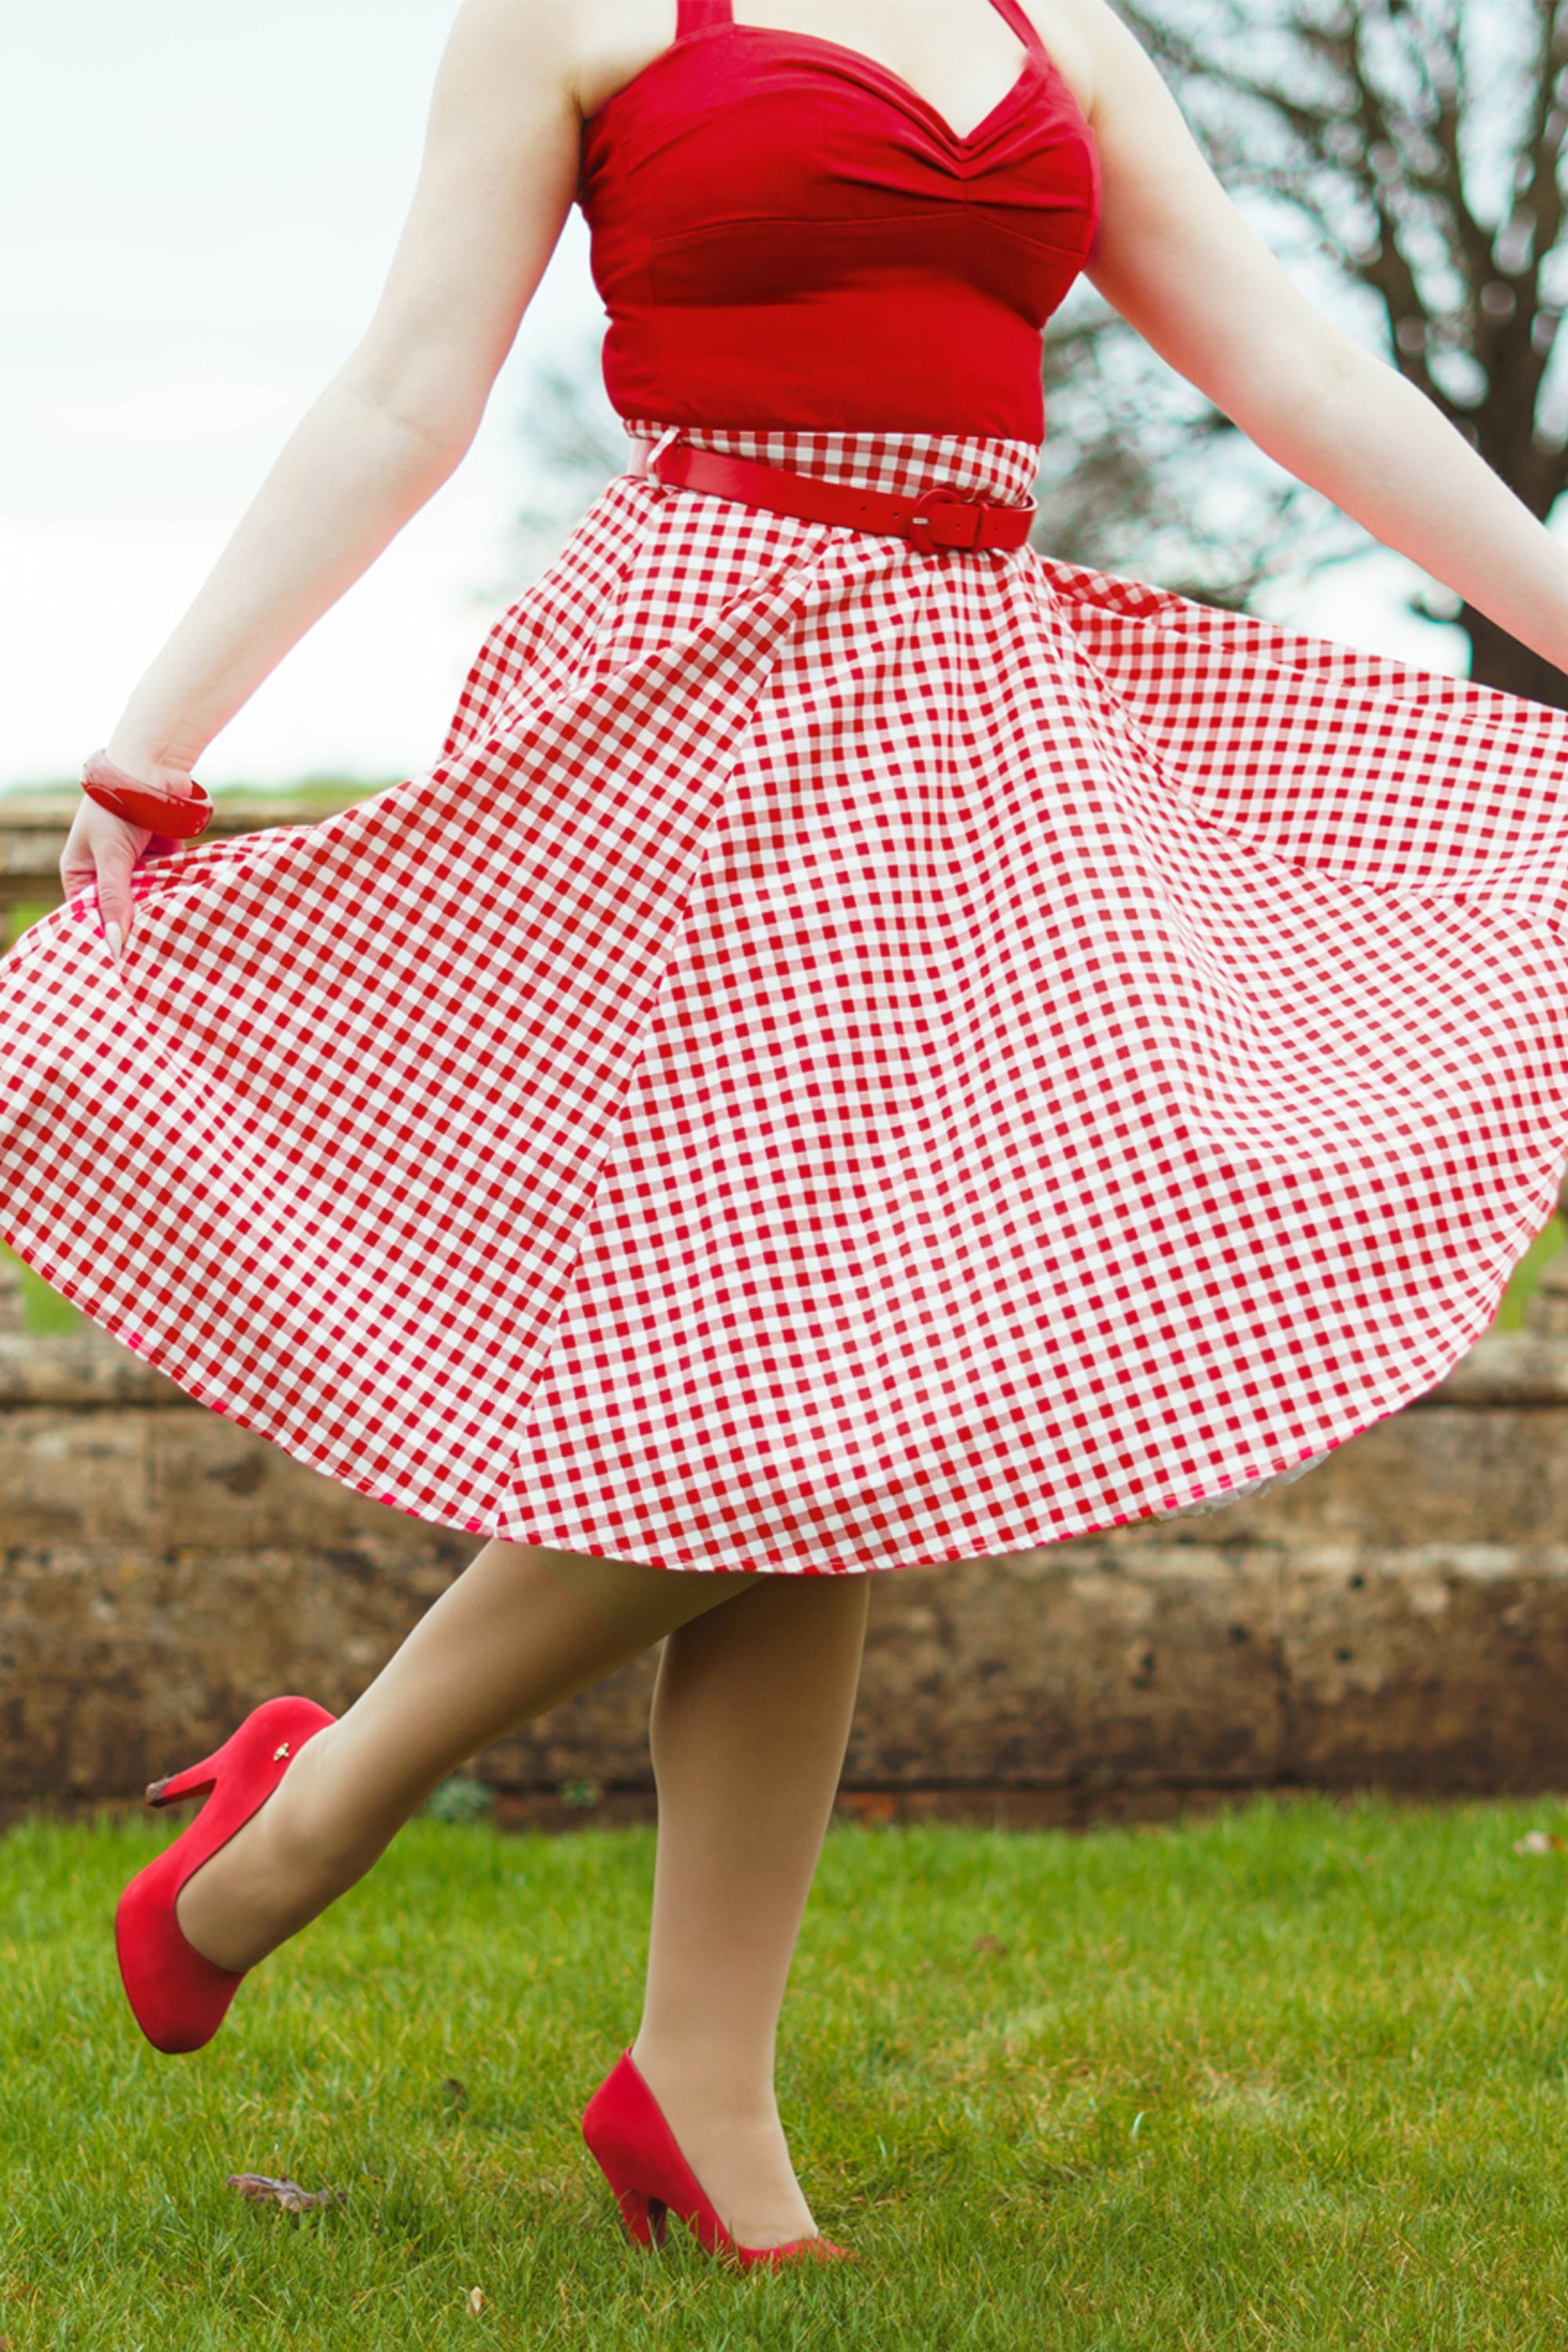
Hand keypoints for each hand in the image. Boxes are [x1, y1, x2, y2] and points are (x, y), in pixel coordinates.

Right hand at [60, 750, 195, 964]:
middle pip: (121, 913)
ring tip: (172, 950)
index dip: (107, 939)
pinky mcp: (161, 864)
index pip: (91, 918)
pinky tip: (188, 922)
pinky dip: (175, 899)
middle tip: (152, 968)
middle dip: (136, 931)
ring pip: (147, 904)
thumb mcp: (111, 857)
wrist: (151, 770)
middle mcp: (105, 876)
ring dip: (158, 917)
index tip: (124, 968)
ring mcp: (135, 871)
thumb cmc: (116, 808)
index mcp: (79, 875)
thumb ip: (114, 899)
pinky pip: (168, 889)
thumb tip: (117, 945)